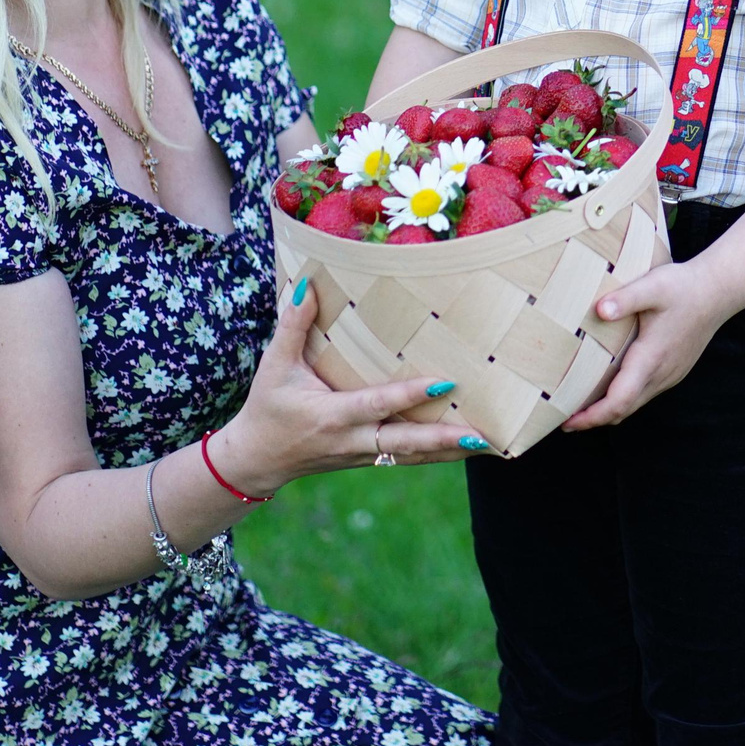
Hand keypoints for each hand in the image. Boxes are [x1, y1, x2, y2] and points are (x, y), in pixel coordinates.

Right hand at [210, 279, 484, 489]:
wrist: (256, 460)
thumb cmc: (266, 408)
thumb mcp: (274, 366)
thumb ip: (292, 325)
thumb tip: (308, 285)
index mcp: (332, 415)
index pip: (377, 405)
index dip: (410, 396)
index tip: (445, 383)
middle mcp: (352, 440)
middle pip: (405, 443)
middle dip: (444, 440)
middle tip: (481, 435)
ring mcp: (361, 455)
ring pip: (412, 457)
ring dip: (449, 452)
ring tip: (488, 445)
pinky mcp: (367, 460)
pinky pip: (406, 459)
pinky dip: (436, 455)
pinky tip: (465, 449)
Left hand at [563, 259, 735, 429]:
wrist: (717, 291)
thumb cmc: (683, 287)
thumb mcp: (653, 286)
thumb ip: (626, 299)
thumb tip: (599, 311)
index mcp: (651, 358)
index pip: (619, 401)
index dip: (592, 416)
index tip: (568, 421)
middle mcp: (661, 373)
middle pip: (624, 410)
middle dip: (594, 419)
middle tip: (565, 419)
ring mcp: (670, 374)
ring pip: (635, 403)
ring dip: (609, 410)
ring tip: (582, 406)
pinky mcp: (674, 370)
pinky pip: (645, 393)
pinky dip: (624, 399)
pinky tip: (611, 387)